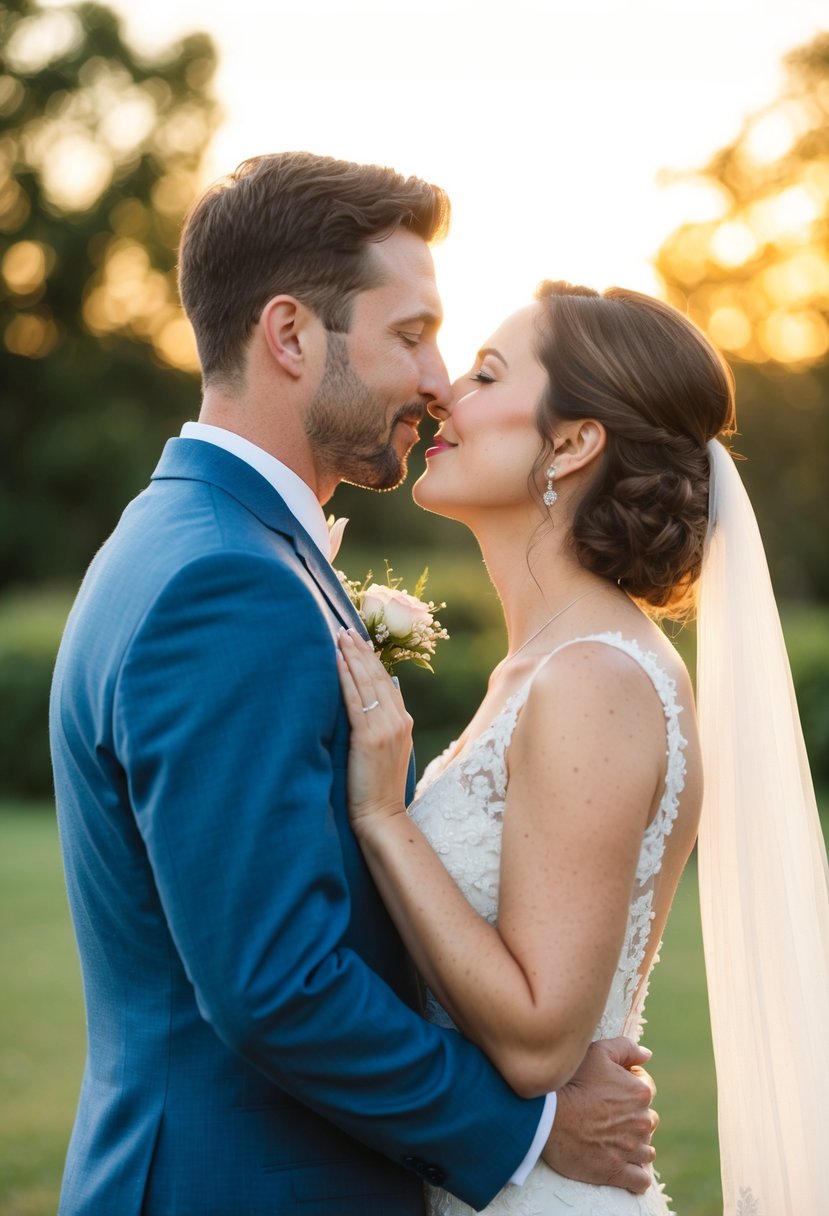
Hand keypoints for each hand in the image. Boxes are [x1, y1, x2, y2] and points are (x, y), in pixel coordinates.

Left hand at [336, 629, 412, 832]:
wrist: (382, 816)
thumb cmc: (378, 788)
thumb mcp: (388, 751)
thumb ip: (384, 725)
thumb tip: (379, 698)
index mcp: (404, 721)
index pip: (387, 681)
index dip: (372, 659)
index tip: (359, 640)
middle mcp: (399, 720)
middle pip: (378, 676)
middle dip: (361, 650)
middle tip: (345, 629)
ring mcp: (386, 727)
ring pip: (367, 683)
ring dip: (352, 656)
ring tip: (339, 636)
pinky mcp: (369, 737)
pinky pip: (355, 700)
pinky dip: (346, 677)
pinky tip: (337, 661)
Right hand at [542, 1038, 657, 1194]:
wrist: (545, 1116)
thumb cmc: (570, 1081)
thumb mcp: (597, 1052)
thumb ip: (626, 1048)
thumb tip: (647, 1055)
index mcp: (640, 1093)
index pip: (647, 1089)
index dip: (628, 1086)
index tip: (609, 1090)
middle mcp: (641, 1122)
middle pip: (646, 1120)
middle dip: (632, 1117)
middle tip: (606, 1114)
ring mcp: (631, 1150)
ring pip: (646, 1150)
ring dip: (634, 1145)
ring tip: (610, 1139)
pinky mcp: (617, 1172)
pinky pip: (640, 1180)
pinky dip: (635, 1175)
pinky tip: (623, 1166)